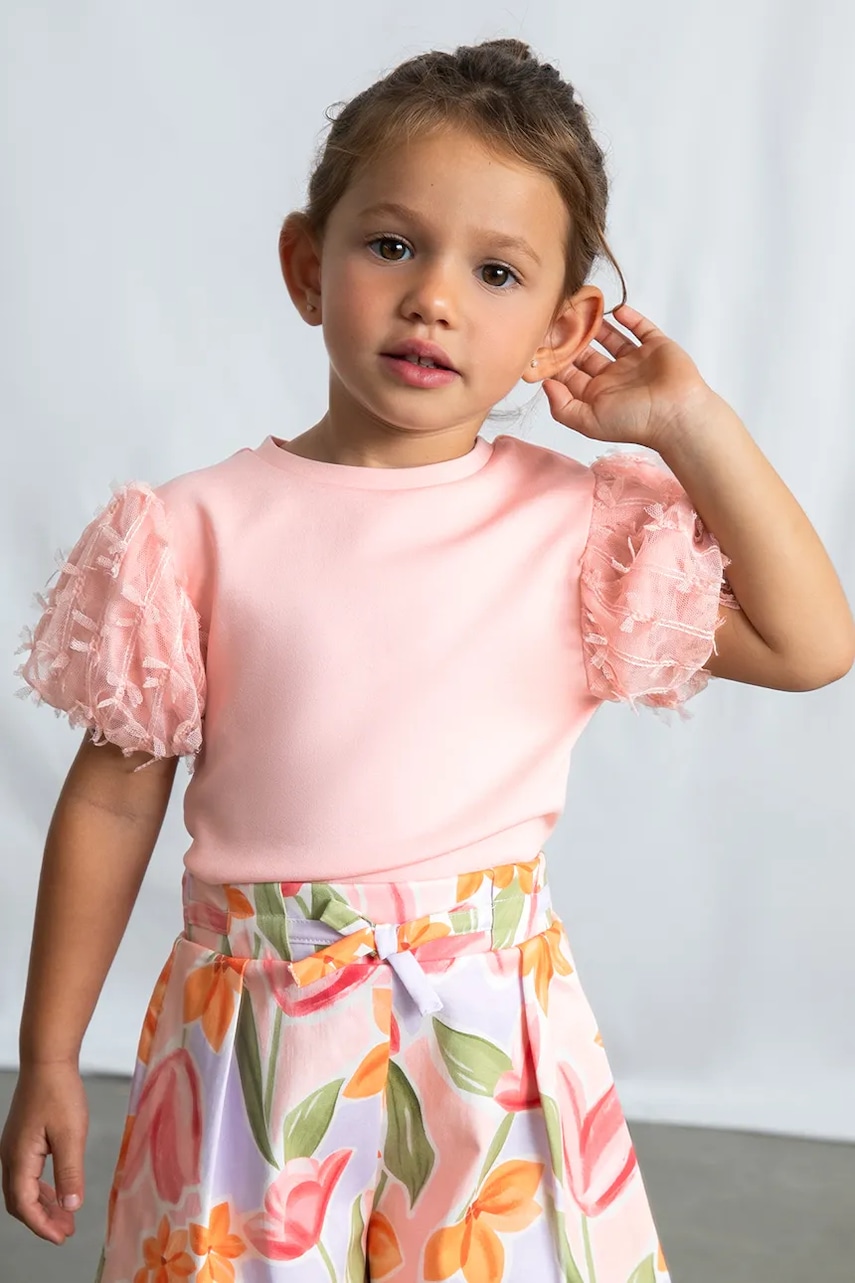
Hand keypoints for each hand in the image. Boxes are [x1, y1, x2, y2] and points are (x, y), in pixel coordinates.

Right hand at [0, 1061, 88, 1243]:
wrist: (47, 1059)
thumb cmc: (59, 1092)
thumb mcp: (71, 1134)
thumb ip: (70, 1172)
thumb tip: (71, 1207)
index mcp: (19, 1158)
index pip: (25, 1205)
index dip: (42, 1225)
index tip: (61, 1237)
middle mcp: (11, 1156)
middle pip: (20, 1201)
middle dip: (42, 1219)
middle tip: (66, 1232)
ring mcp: (14, 1147)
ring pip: (23, 1188)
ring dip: (43, 1205)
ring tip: (65, 1218)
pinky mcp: (22, 1138)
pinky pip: (27, 1173)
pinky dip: (42, 1188)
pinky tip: (59, 1191)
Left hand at [542, 303, 714, 449]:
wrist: (676, 414)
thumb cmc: (633, 421)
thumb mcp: (587, 421)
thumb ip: (562, 406)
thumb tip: (545, 384)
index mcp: (598, 395)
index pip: (570, 374)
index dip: (556, 359)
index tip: (540, 342)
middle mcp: (615, 377)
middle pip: (587, 353)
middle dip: (572, 338)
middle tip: (557, 318)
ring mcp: (636, 361)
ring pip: (612, 338)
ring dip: (597, 325)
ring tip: (582, 309)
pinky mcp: (656, 347)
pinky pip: (641, 328)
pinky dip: (629, 317)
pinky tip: (614, 309)